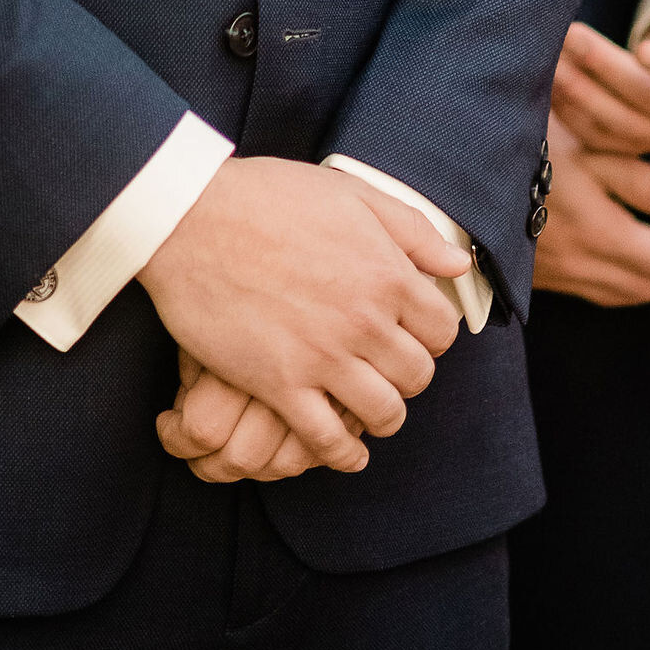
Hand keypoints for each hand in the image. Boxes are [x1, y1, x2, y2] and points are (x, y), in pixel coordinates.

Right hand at [139, 156, 466, 473]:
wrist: (191, 216)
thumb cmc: (267, 196)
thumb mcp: (350, 194)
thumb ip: (411, 230)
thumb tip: (459, 262)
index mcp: (386, 272)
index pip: (442, 329)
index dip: (431, 334)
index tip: (413, 333)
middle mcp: (364, 320)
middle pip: (417, 376)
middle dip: (408, 375)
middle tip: (388, 368)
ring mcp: (323, 357)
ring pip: (384, 414)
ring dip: (382, 415)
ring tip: (369, 407)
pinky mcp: (280, 385)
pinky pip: (328, 440)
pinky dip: (343, 454)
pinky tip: (345, 451)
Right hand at [530, 113, 649, 306]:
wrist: (459, 170)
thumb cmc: (526, 145)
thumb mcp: (585, 147)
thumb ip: (636, 178)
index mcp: (598, 232)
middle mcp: (579, 262)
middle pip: (641, 286)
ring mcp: (554, 272)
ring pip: (616, 294)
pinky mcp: (534, 272)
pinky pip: (590, 290)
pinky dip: (619, 288)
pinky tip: (621, 274)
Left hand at [551, 0, 649, 154]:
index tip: (646, 46)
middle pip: (642, 103)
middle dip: (604, 71)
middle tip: (570, 36)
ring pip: (612, 122)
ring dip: (577, 90)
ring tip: (548, 52)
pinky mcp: (624, 134)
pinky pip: (593, 132)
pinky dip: (567, 108)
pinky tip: (541, 75)